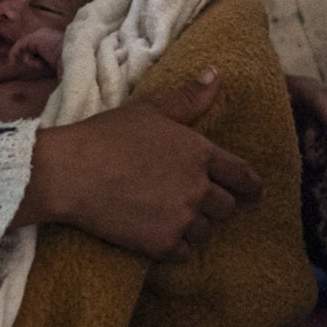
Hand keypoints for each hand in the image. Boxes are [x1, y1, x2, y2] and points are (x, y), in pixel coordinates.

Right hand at [20, 69, 259, 261]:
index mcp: (200, 153)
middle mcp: (198, 188)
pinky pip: (185, 253)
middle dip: (216, 204)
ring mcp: (182, 219)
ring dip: (194, 226)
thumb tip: (216, 74)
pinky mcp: (163, 244)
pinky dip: (176, 247)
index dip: (252, 186)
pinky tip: (160, 236)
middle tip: (196, 202)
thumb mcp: (150, 110)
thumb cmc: (107, 136)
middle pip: (226, 207)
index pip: (242, 175)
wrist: (70, 174)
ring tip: (173, 217)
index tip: (255, 193)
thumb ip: (189, 98)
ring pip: (205, 231)